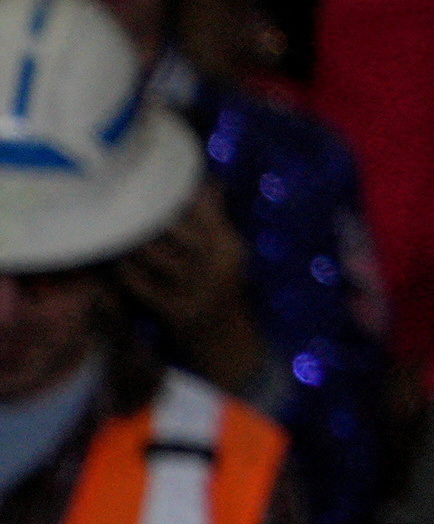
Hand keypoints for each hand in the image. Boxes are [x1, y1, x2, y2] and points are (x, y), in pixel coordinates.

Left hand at [116, 194, 264, 392]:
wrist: (224, 341)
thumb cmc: (218, 287)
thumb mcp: (226, 252)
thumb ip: (215, 218)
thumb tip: (207, 182)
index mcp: (230, 247)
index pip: (203, 211)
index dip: (175, 196)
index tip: (150, 185)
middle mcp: (217, 266)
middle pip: (179, 231)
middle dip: (149, 218)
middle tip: (122, 205)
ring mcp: (197, 290)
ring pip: (156, 256)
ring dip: (131, 244)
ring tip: (112, 231)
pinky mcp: (177, 312)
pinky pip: (142, 286)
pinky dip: (125, 273)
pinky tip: (113, 264)